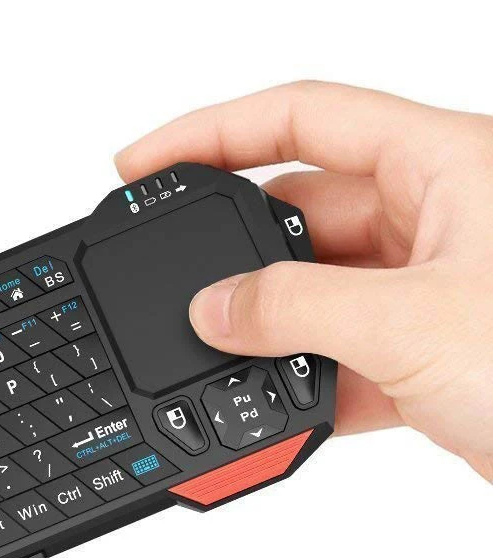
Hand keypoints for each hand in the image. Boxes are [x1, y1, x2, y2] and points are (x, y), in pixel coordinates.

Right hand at [116, 80, 492, 481]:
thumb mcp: (411, 324)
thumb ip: (294, 309)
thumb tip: (213, 307)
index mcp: (447, 166)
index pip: (304, 116)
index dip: (213, 132)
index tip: (145, 162)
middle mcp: (438, 218)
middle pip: (302, 210)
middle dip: (238, 254)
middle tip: (180, 289)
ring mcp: (430, 288)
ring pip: (317, 290)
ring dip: (272, 329)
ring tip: (229, 359)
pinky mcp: (427, 352)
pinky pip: (341, 352)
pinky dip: (305, 381)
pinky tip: (280, 406)